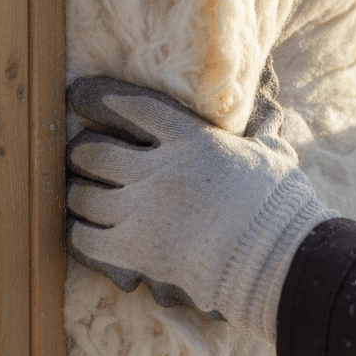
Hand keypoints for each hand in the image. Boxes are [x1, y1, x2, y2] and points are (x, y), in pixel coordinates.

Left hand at [66, 62, 336, 341]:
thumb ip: (265, 140)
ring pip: (86, 197)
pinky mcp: (135, 247)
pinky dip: (79, 235)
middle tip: (78, 156)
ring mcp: (142, 208)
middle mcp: (158, 169)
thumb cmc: (278, 205)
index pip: (141, 110)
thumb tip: (276, 123)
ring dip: (77, 195)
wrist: (270, 254)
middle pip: (98, 154)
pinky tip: (80, 232)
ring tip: (76, 196)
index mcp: (191, 140)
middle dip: (82, 154)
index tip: (102, 100)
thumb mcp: (273, 158)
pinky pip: (89, 239)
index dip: (116, 102)